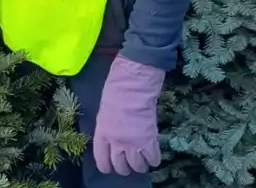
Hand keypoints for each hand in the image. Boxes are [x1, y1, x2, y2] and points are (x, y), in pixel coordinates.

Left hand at [93, 54, 165, 175]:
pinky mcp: (149, 141)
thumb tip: (113, 141)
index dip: (106, 166)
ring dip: (140, 166)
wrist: (132, 85)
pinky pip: (153, 159)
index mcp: (102, 133)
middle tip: (128, 165)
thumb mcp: (103, 113)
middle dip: (124, 168)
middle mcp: (116, 142)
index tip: (110, 168)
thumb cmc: (115, 92)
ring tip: (141, 162)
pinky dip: (154, 160)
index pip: (101, 158)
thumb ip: (107, 129)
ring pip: (137, 166)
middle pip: (120, 166)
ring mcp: (133, 143)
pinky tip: (153, 156)